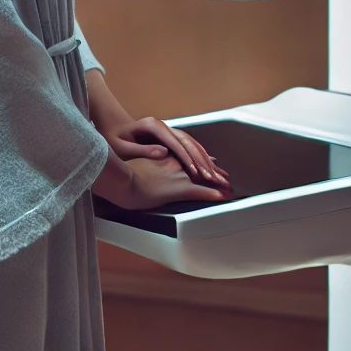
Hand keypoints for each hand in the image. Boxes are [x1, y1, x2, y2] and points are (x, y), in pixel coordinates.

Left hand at [108, 117, 229, 189]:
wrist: (113, 126)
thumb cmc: (114, 138)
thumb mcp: (123, 147)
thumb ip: (143, 150)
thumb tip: (164, 153)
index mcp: (153, 126)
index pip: (176, 144)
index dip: (188, 159)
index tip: (197, 173)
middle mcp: (163, 126)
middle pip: (187, 142)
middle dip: (202, 160)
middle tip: (214, 177)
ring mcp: (167, 129)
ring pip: (191, 143)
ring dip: (204, 158)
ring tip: (216, 174)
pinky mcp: (168, 135)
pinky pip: (187, 145)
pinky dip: (199, 155)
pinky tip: (210, 164)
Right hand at [112, 154, 232, 209]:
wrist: (121, 182)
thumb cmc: (124, 174)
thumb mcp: (136, 160)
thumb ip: (148, 156)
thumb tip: (157, 154)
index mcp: (165, 156)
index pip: (187, 157)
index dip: (199, 160)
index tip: (209, 163)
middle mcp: (175, 164)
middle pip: (198, 165)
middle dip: (212, 171)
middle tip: (225, 176)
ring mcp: (178, 176)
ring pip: (203, 178)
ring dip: (217, 182)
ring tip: (229, 187)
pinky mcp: (178, 189)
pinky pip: (200, 192)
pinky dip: (212, 194)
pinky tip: (222, 197)